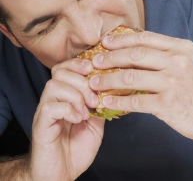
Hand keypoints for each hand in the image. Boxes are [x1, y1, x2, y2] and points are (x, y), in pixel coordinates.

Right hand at [30, 58, 103, 180]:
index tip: (94, 70)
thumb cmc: (77, 149)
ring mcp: (46, 111)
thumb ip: (100, 107)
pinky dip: (68, 110)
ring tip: (86, 112)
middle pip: (60, 72)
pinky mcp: (41, 125)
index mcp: (66, 98)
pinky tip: (78, 119)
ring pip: (53, 86)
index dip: (79, 64)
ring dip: (76, 96)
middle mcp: (54, 100)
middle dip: (82, 81)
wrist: (61, 173)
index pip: (66, 69)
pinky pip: (50, 107)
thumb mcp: (96, 125)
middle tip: (94, 99)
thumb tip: (109, 92)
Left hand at [90, 31, 192, 143]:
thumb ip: (166, 56)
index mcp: (180, 49)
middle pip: (134, 55)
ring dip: (108, 80)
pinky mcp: (168, 104)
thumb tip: (137, 54)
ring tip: (94, 82)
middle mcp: (176, 61)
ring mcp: (172, 83)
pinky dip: (117, 101)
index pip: (144, 38)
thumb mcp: (189, 63)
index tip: (105, 42)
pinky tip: (106, 101)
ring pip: (130, 77)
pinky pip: (135, 101)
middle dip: (110, 58)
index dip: (121, 39)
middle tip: (94, 62)